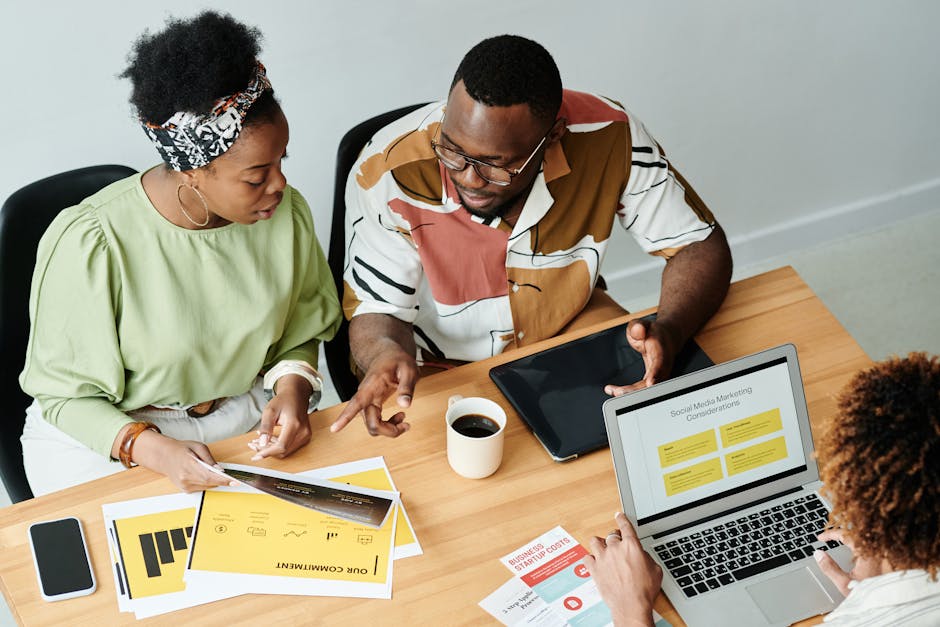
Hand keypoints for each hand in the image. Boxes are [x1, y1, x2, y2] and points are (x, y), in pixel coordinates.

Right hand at [132, 430, 237, 492]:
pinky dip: (208, 483)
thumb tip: (219, 469)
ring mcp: (184, 485)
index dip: (223, 480)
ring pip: (207, 486)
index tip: (235, 481)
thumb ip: (209, 459)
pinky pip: (202, 488)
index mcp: (188, 464)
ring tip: (221, 476)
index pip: (209, 475)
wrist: (165, 456)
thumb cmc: (181, 449)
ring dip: (216, 481)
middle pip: (209, 482)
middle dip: (223, 481)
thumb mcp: (198, 446)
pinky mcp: (185, 489)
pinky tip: (207, 476)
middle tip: (234, 479)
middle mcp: (185, 477)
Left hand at [251, 373, 313, 460]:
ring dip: (271, 450)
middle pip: (283, 450)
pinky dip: (278, 447)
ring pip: (286, 451)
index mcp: (295, 424)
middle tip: (253, 445)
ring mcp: (306, 435)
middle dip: (267, 451)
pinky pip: (290, 448)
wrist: (296, 395)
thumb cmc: (283, 401)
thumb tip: (262, 443)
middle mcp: (303, 432)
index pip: (281, 446)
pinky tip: (269, 442)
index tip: (256, 456)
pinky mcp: (305, 437)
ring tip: (259, 442)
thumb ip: (266, 427)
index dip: (267, 452)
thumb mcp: (270, 410)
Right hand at [331, 348, 416, 436]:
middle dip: (389, 431)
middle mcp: (366, 396)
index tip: (334, 429)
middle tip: (406, 425)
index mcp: (372, 385)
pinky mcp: (371, 407)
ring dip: (389, 429)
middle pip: (372, 424)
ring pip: (373, 427)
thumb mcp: (408, 369)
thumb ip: (407, 386)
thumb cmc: (396, 360)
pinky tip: (399, 417)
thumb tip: (405, 405)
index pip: (357, 402)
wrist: (387, 355)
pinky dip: (388, 426)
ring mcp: (367, 403)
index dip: (345, 417)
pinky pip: (376, 424)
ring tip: (403, 420)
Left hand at [583, 512, 661, 626]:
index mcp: (632, 546)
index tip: (619, 515)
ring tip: (602, 548)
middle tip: (617, 543)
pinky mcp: (594, 569)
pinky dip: (590, 558)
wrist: (631, 605)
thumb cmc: (644, 590)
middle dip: (614, 537)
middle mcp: (615, 548)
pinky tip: (594, 561)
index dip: (622, 519)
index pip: (625, 526)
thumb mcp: (655, 570)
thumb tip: (642, 556)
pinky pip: (587, 558)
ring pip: (595, 541)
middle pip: (611, 534)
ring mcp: (603, 558)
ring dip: (599, 544)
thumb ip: (647, 558)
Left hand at [605, 318, 678, 395]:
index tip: (650, 382)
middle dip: (638, 390)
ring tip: (613, 391)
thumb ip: (638, 326)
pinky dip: (628, 392)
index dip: (656, 374)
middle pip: (654, 382)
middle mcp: (663, 366)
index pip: (661, 363)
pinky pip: (641, 390)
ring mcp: (659, 375)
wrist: (665, 338)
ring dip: (630, 393)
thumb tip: (638, 330)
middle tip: (619, 392)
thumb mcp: (642, 324)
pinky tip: (613, 390)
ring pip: (647, 389)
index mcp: (662, 351)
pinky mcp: (652, 381)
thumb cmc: (652, 332)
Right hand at [814, 528, 881, 596]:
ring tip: (841, 541)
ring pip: (865, 540)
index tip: (821, 538)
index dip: (831, 534)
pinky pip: (871, 547)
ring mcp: (882, 557)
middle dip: (841, 533)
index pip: (845, 535)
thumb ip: (829, 568)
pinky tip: (856, 552)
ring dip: (851, 539)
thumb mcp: (845, 584)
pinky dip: (859, 546)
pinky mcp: (886, 564)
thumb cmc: (869, 597)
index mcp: (866, 554)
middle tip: (830, 537)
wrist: (887, 607)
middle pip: (856, 534)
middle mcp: (876, 552)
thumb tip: (818, 554)